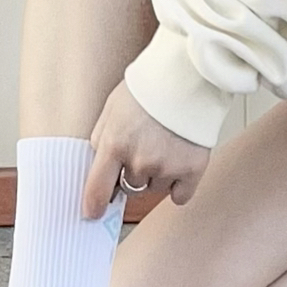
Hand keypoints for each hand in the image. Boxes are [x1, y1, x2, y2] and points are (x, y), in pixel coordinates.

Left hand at [82, 82, 211, 213]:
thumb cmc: (149, 86)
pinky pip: (180, 196)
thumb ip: (101, 139)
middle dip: (132, 173)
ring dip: (157, 176)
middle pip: (130, 188)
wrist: (190, 73)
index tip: (93, 213)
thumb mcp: (112, 108)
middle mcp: (139, 160)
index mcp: (115, 143)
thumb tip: (96, 168)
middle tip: (143, 148)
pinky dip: (180, 186)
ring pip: (155, 189)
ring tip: (165, 145)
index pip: (97, 189)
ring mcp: (167, 167)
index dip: (93, 206)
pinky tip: (180, 163)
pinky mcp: (193, 169)